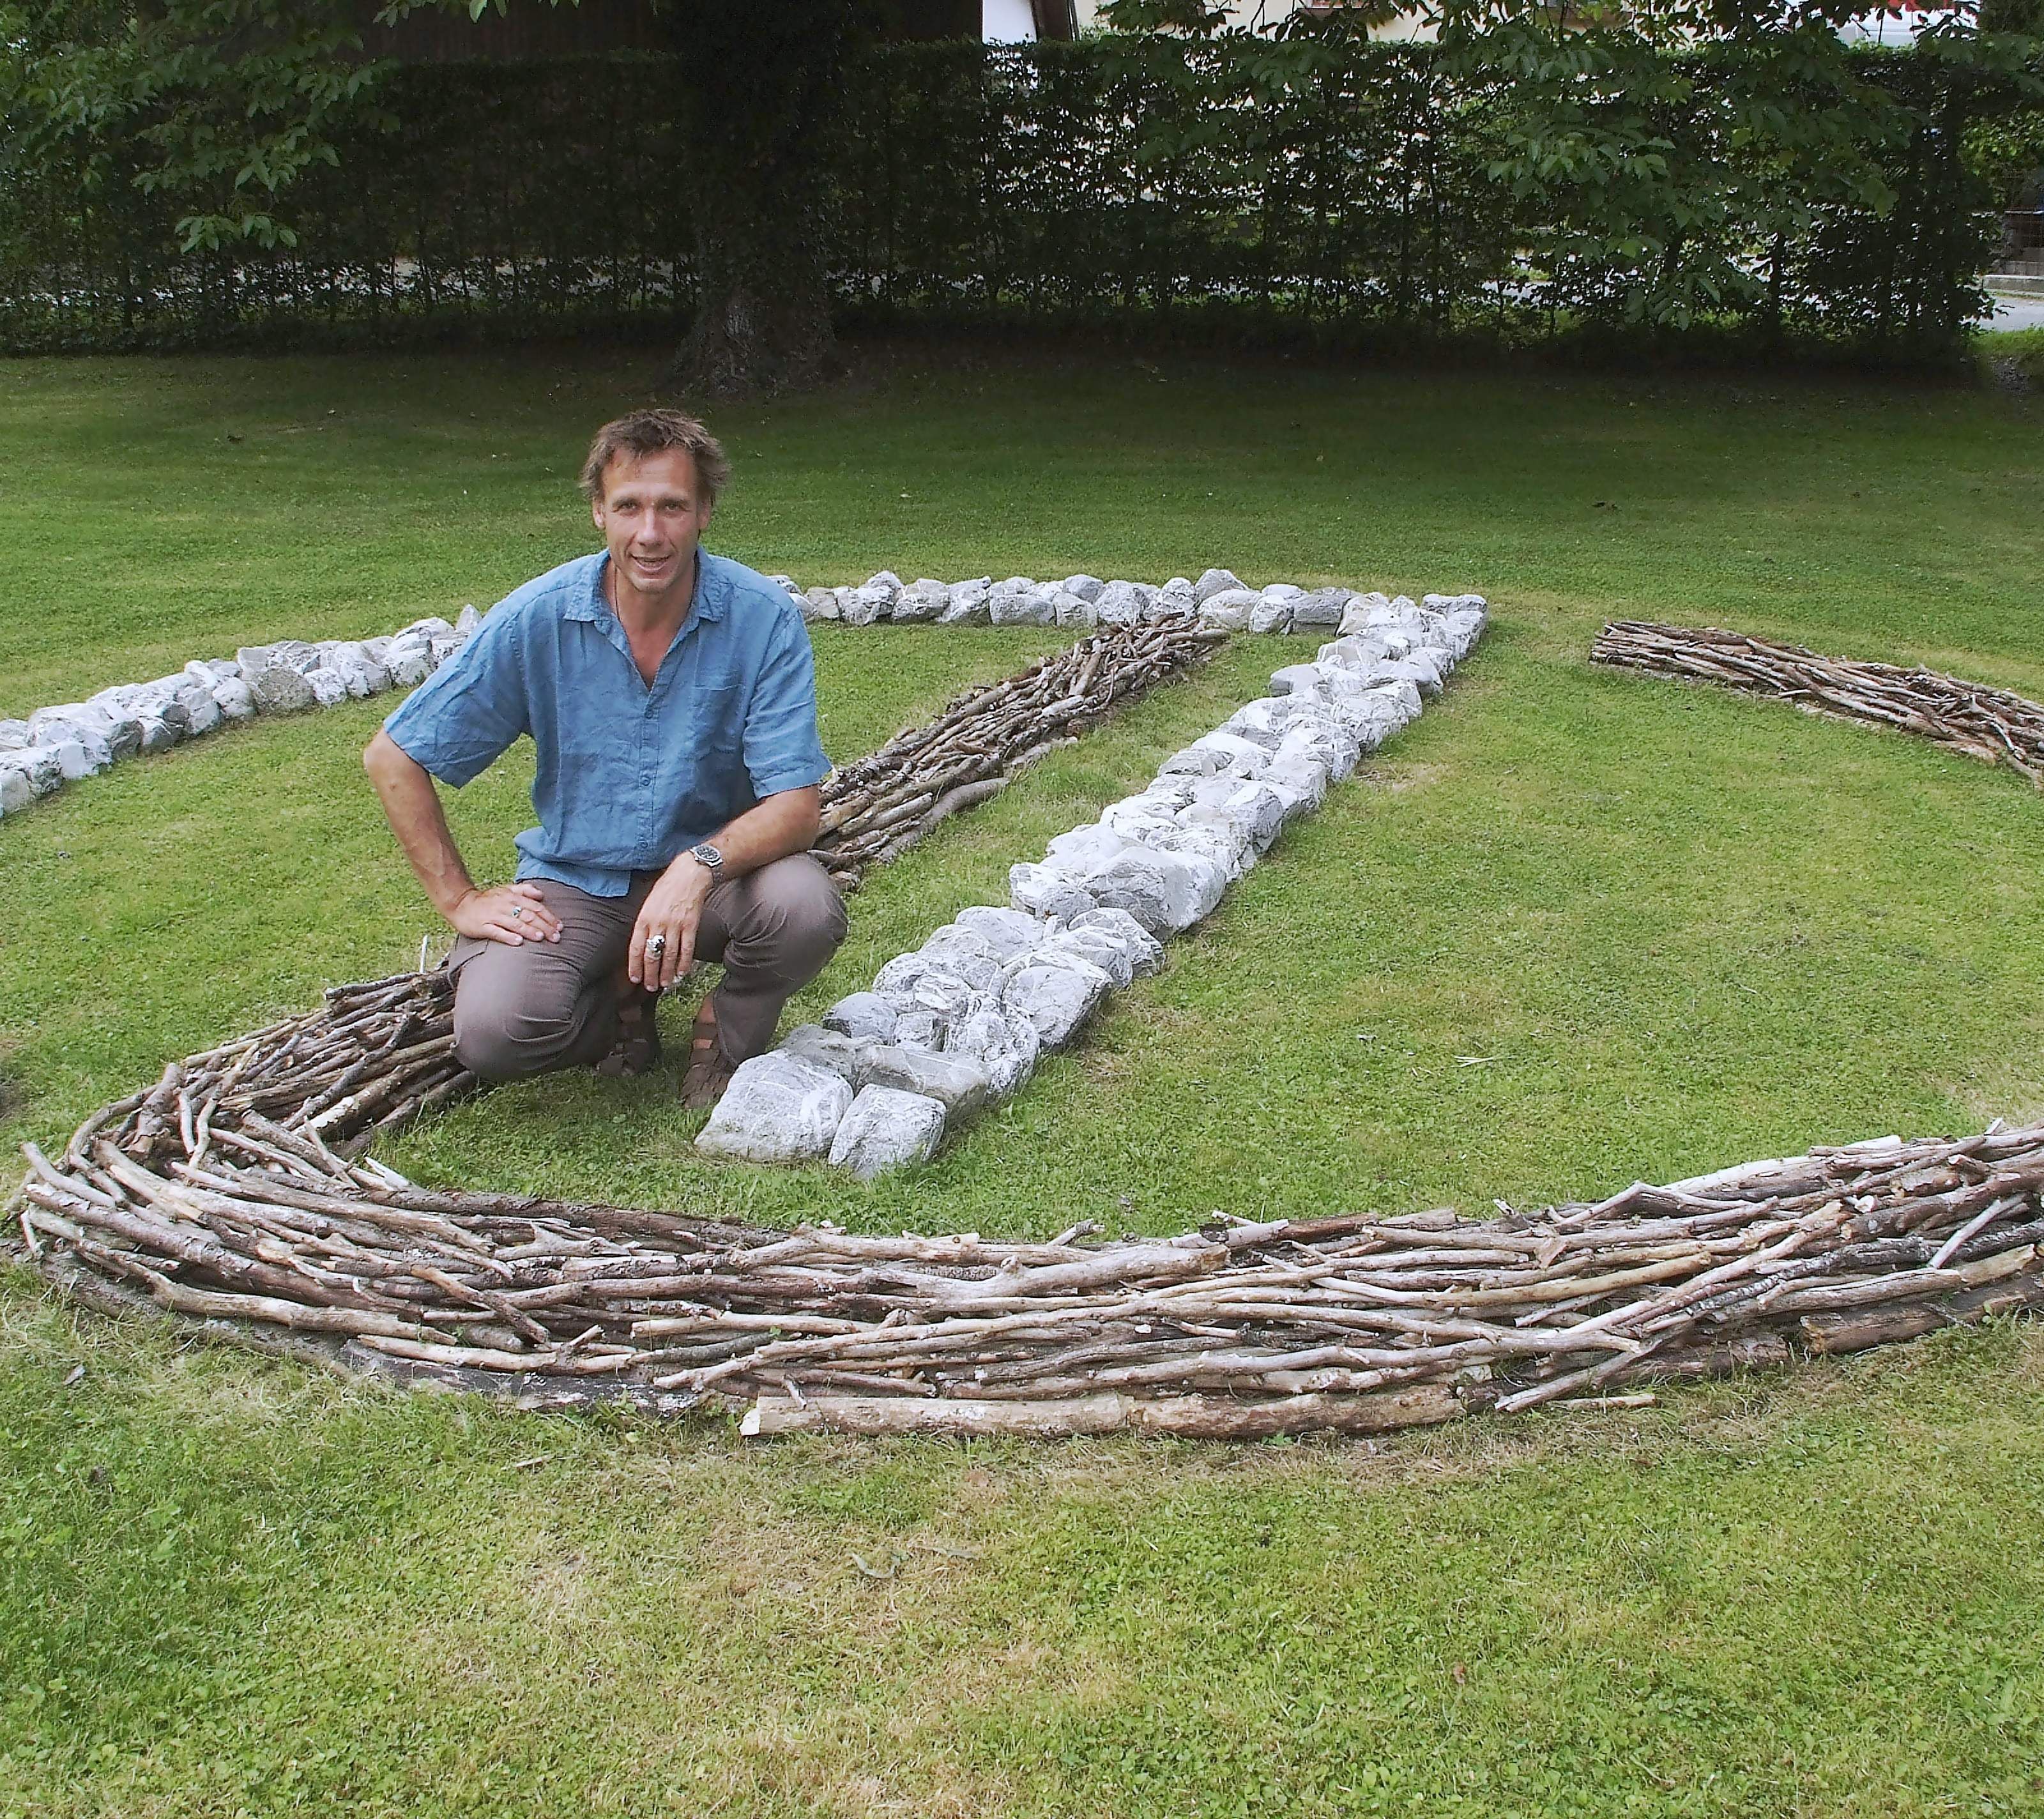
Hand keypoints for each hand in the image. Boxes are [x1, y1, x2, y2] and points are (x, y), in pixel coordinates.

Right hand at [449, 882, 562, 946]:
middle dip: (544, 926)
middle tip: (556, 937)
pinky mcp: (483, 926)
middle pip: (528, 916)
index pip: (535, 907)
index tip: (560, 926)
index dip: (549, 916)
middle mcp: (504, 905)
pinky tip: (518, 942)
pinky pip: (496, 932)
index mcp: (512, 897)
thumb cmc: (487, 900)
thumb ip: (525, 890)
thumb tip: (541, 894)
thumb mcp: (506, 890)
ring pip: (514, 924)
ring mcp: (493, 916)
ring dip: (529, 931)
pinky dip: (508, 937)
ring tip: (541, 938)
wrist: (460, 904)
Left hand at [630, 854, 711, 990]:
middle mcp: (657, 923)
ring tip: (665, 984)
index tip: (634, 978)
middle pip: (651, 955)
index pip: (635, 948)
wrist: (689, 874)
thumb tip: (642, 946)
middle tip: (650, 987)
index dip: (635, 965)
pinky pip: (687, 949)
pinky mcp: (691, 925)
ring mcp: (675, 925)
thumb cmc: (667, 888)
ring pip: (669, 956)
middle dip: (650, 974)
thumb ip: (645, 924)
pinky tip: (682, 973)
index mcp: (644, 918)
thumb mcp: (648, 903)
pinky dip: (684, 963)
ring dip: (667, 973)